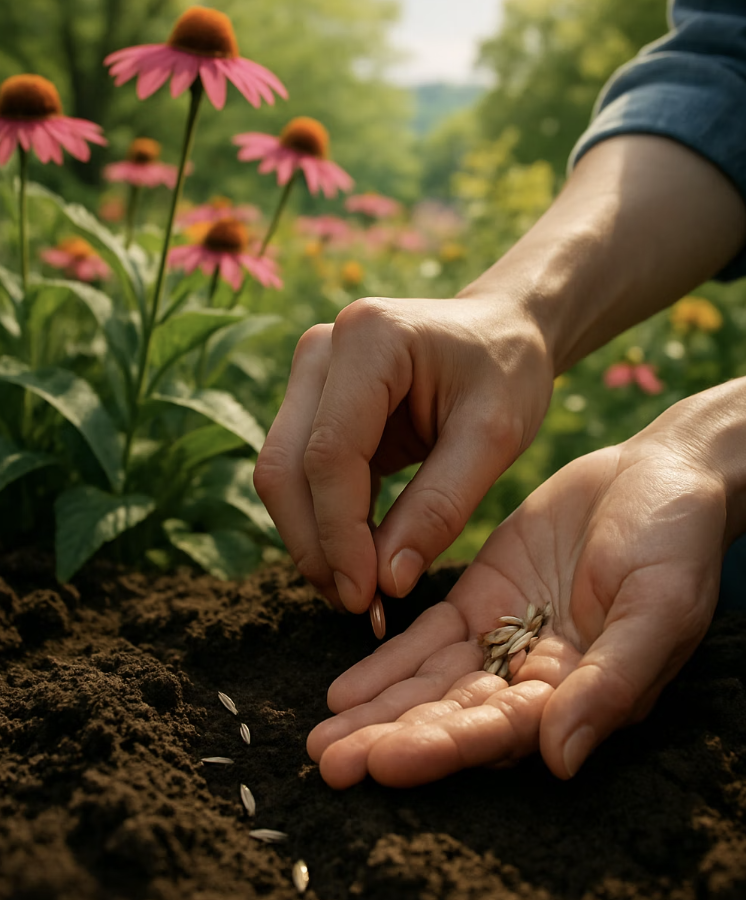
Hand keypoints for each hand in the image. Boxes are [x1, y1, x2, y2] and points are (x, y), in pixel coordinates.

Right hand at [254, 295, 552, 611]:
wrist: (499, 332)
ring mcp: (309, 375)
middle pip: (286, 467)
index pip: (329, 453)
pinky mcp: (311, 404)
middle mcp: (321, 350)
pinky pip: (299, 475)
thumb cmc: (506, 371)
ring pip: (282, 476)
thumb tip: (386, 583)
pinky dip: (323, 524)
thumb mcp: (495, 436)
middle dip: (316, 546)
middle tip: (358, 605)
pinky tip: (355, 562)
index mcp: (368, 338)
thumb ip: (441, 507)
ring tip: (358, 592)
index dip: (340, 533)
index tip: (367, 595)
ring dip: (312, 542)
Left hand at [307, 407, 729, 787]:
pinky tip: (344, 689)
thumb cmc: (674, 541)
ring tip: (322, 740)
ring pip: (430, 684)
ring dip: (377, 712)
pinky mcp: (480, 599)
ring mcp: (502, 638)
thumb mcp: (658, 606)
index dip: (444, 746)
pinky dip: (386, 662)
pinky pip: (426, 637)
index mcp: (580, 691)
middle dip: (392, 740)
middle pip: (454, 717)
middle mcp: (534, 677)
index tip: (383, 760)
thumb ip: (612, 681)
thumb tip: (560, 758)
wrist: (655, 475)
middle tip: (330, 762)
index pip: (503, 730)